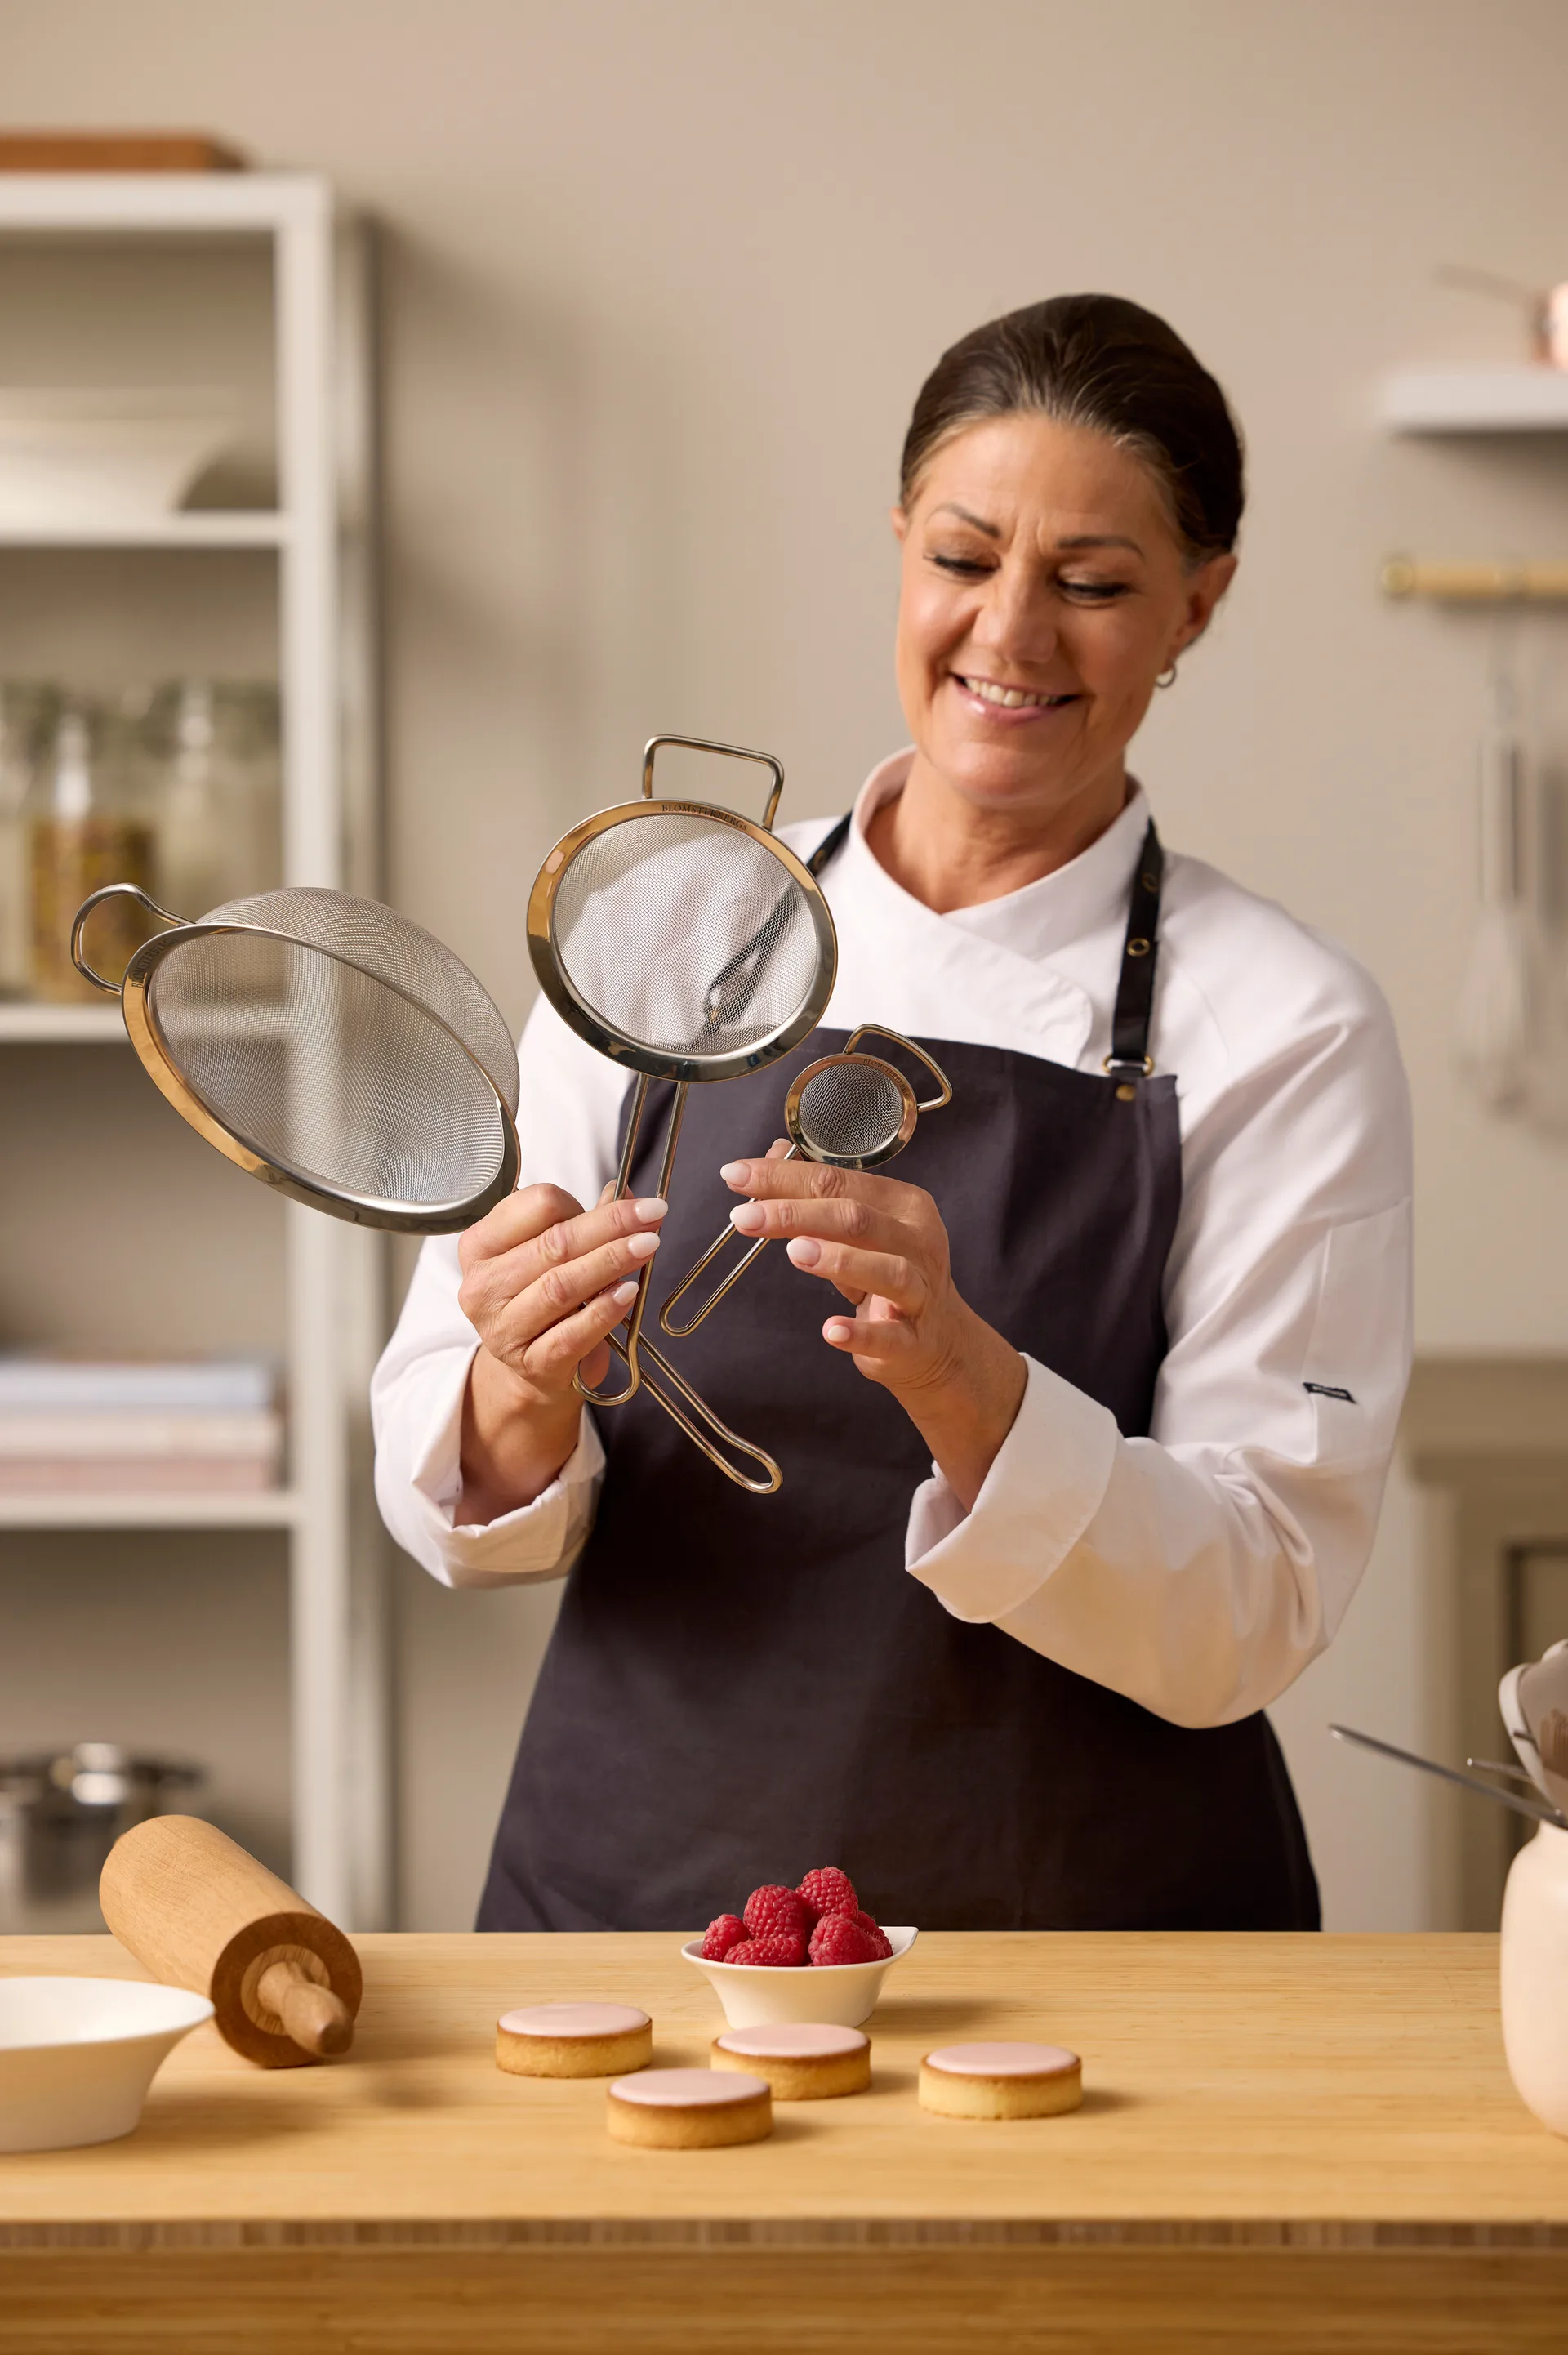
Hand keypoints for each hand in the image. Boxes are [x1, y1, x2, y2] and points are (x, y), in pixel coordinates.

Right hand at [455, 1183, 667, 1520]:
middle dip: (610, 1226)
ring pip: (561, 1286)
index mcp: (481, 1245)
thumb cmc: (542, 1299)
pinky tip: (628, 1292)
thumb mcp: (552, 1255)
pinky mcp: (530, 1363)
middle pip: (552, 1244)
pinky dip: (604, 1311)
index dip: (581, 1201)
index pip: (534, 1206)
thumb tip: (625, 1194)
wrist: (533, 1369)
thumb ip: (585, 1222)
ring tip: (647, 1246)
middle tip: (652, 1215)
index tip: (622, 1204)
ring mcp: (503, 1328)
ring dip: (611, 1262)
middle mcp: (483, 1286)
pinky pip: (571, 1334)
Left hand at [722, 1148, 1025, 1509]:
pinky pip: (889, 1335)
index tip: (737, 1175)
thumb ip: (820, 1193)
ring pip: (886, 1269)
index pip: (838, 1180)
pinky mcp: (913, 1339)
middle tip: (745, 1217)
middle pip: (857, 1218)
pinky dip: (860, 1332)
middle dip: (795, 1213)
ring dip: (838, 1259)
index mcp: (903, 1205)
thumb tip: (774, 1154)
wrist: (935, 1341)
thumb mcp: (858, 1229)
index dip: (783, 1176)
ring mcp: (920, 1291)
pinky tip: (831, 1330)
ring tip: (794, 1252)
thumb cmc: (887, 1276)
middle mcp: (917, 1241)